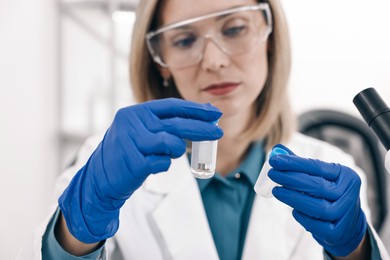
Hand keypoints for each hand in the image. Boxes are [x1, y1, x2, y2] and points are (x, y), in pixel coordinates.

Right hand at [59, 98, 222, 242]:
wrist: (99, 178)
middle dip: (201, 128)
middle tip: (218, 132)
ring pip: (171, 144)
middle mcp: (132, 123)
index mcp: (135, 112)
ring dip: (175, 151)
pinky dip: (162, 165)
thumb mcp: (142, 131)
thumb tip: (203, 115)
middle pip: (176, 124)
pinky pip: (163, 163)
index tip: (215, 112)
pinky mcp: (133, 163)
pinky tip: (150, 165)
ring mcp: (131, 143)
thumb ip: (166, 124)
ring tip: (163, 155)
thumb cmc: (127, 152)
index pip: (172, 107)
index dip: (196, 110)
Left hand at [268, 144, 366, 256]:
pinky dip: (302, 217)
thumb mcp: (321, 177)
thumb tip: (277, 150)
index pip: (317, 166)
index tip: (274, 160)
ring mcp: (346, 215)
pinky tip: (294, 210)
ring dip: (293, 198)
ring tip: (277, 191)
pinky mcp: (338, 233)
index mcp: (346, 176)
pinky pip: (316, 225)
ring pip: (317, 207)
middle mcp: (350, 194)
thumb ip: (300, 165)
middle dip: (291, 179)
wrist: (347, 225)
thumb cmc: (328, 195)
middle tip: (272, 174)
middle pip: (317, 186)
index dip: (294, 163)